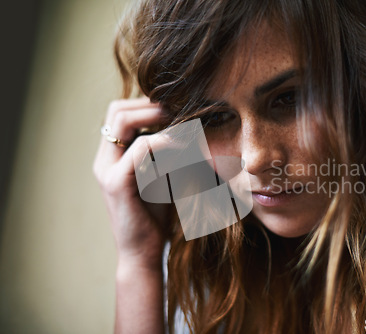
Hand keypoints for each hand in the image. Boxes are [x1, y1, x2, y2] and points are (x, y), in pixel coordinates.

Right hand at [93, 97, 171, 270]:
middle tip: (181, 110)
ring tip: (186, 126)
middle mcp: (104, 159)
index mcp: (112, 157)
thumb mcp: (161, 177)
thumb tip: (188, 127)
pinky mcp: (116, 182)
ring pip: (125, 121)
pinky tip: (186, 148)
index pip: (120, 112)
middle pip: (117, 110)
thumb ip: (165, 154)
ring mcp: (106, 170)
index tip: (177, 108)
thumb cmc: (156, 217)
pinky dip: (166, 141)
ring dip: (159, 117)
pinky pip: (141, 147)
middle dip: (150, 105)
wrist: (144, 254)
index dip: (147, 104)